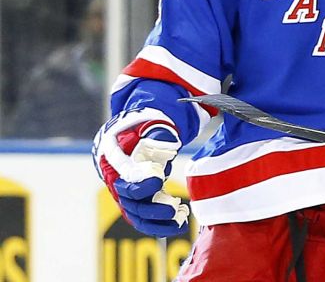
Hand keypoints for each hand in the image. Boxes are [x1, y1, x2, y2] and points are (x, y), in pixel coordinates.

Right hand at [92, 108, 189, 236]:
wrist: (129, 138)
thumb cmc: (141, 131)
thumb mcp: (149, 127)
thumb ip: (158, 136)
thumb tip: (170, 145)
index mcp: (115, 158)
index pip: (126, 174)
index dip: (141, 180)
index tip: (160, 178)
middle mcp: (116, 179)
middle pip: (129, 200)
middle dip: (152, 207)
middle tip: (173, 207)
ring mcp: (123, 193)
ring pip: (135, 215)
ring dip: (157, 222)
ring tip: (180, 222)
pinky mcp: (133, 202)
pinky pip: (141, 220)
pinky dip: (157, 226)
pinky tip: (177, 226)